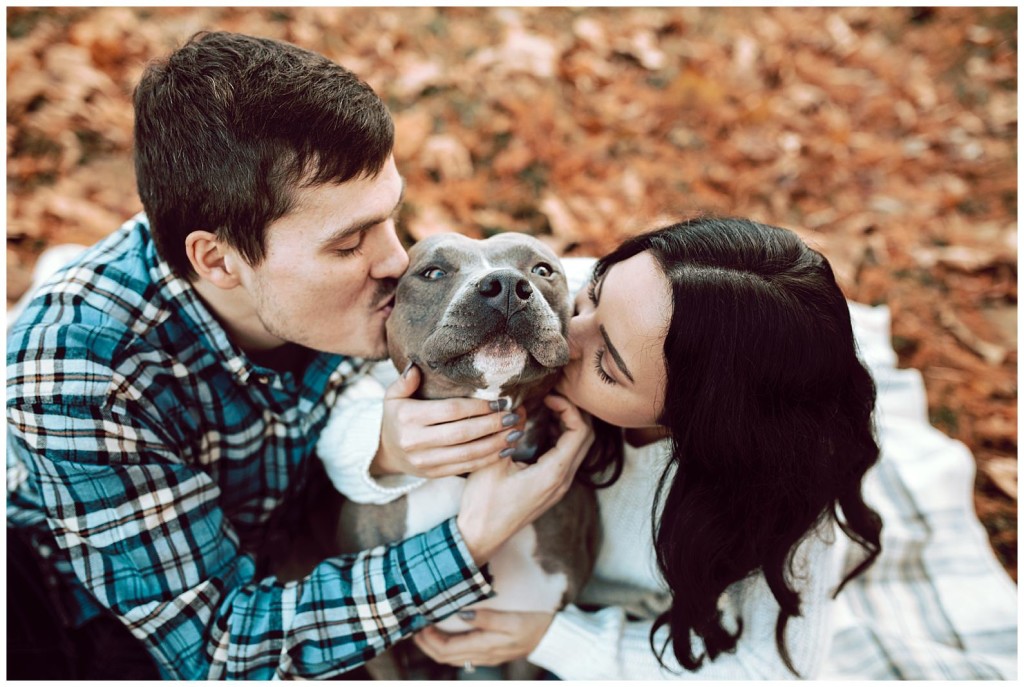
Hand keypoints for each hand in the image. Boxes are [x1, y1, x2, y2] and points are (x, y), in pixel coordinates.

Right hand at [372, 364, 524, 478]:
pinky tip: (505, 450)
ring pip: (468, 453)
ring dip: (495, 443)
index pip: (450, 410)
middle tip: (513, 415)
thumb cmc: (396, 417)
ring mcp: (425, 461)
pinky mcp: (434, 474)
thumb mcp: (393, 396)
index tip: (499, 401)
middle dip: (492, 425)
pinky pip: (466, 467)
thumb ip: (405, 381)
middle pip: (462, 433)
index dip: (478, 407)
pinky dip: (488, 459)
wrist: (385, 451)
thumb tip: (416, 367)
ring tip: (515, 432)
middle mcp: (415, 441)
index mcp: (408, 417)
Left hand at [413, 609, 554, 666]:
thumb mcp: (511, 619)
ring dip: (434, 646)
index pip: (446, 649)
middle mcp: (481, 655)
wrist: (549, 638)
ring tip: (425, 631)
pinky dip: (447, 646)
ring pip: (451, 657)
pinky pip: (460, 654)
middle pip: (444, 657)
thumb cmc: (533, 625)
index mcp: (484, 647)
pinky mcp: (488, 652)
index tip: (420, 624)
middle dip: (426, 645)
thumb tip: (461, 613)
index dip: (429, 640)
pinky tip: (445, 634)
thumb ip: (486, 618)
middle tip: (415, 628)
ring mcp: (484, 655)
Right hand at [457, 394, 592, 564]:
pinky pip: (568, 458)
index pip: (580, 432)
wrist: (480, 536)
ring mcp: (559, 488)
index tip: (548, 397)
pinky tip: (542, 429)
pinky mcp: (552, 490)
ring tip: (547, 408)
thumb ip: (508, 432)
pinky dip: (562, 439)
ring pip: (579, 449)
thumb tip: (519, 407)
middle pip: (585, 439)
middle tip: (551, 398)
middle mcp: (562, 481)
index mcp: (553, 474)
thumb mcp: (492, 462)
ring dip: (569, 425)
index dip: (569, 408)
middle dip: (573, 413)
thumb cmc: (483, 504)